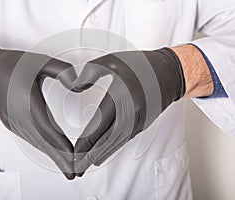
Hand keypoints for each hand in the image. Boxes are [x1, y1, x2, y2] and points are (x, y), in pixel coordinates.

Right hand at [0, 46, 77, 179]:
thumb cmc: (14, 65)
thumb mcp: (40, 61)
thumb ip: (62, 71)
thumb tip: (79, 84)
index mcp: (27, 102)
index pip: (47, 129)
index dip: (61, 145)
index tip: (74, 158)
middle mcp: (19, 117)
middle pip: (42, 143)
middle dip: (60, 159)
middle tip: (75, 174)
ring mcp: (14, 123)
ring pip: (36, 144)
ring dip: (52, 156)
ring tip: (68, 168)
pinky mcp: (12, 124)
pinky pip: (30, 139)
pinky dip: (43, 149)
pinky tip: (52, 154)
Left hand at [73, 48, 185, 175]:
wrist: (170, 73)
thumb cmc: (141, 65)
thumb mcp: (113, 61)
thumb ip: (91, 72)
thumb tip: (75, 86)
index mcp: (122, 98)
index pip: (99, 126)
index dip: (86, 142)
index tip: (74, 152)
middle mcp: (131, 115)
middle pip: (107, 141)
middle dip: (90, 156)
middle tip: (77, 168)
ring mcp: (138, 122)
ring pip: (116, 144)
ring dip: (100, 155)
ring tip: (86, 165)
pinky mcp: (142, 125)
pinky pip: (124, 140)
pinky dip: (111, 149)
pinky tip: (102, 154)